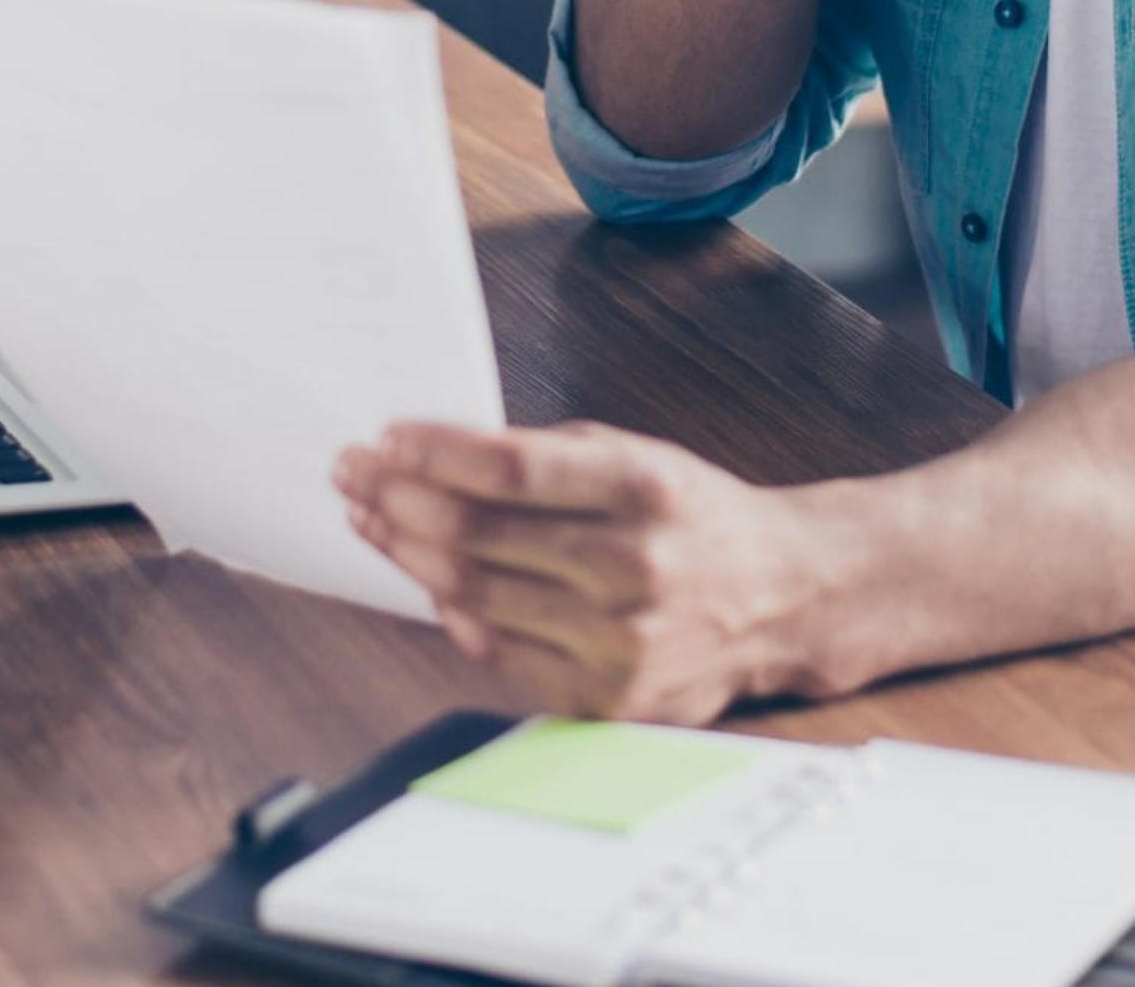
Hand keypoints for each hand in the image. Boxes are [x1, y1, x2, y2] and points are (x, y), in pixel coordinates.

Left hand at [335, 421, 844, 723]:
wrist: (782, 597)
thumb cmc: (693, 516)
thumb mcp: (636, 458)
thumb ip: (544, 456)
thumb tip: (428, 453)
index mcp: (645, 489)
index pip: (509, 467)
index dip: (433, 451)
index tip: (383, 436)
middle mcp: (636, 567)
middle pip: (479, 535)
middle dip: (399, 498)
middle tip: (352, 473)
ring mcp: (621, 642)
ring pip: (476, 597)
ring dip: (408, 553)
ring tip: (370, 519)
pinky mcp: (607, 699)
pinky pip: (500, 654)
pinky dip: (453, 616)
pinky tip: (425, 582)